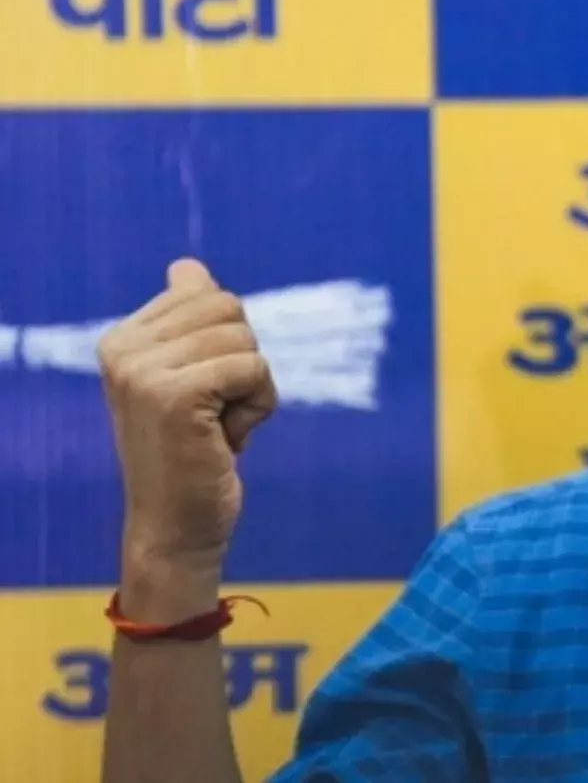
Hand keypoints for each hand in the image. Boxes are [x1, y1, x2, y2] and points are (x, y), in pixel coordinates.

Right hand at [98, 258, 277, 571]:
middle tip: (215, 413)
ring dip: (252, 388)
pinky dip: (259, 404)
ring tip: (218, 429)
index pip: (209, 294)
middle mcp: (122, 348)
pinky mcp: (172, 395)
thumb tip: (187, 266)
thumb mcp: (190, 377)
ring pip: (245, 340)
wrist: (178, 527)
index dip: (228, 346)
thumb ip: (188, 321)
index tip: (201, 396)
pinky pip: (254, 368)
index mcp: (122, 338)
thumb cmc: (193, 452)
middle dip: (244, 361)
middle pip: (230, 308)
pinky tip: (228, 439)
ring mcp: (142, 371)